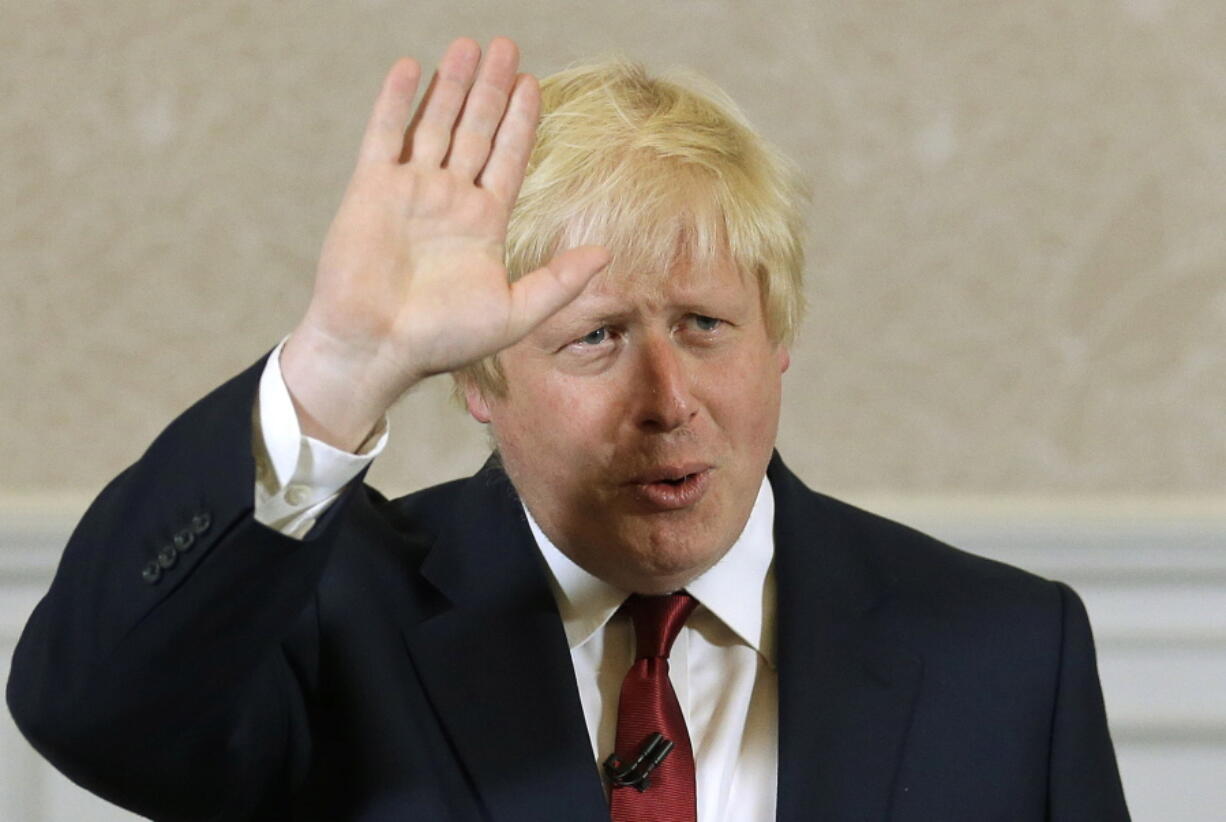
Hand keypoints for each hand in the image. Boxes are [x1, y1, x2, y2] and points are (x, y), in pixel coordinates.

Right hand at [280, 37, 609, 450]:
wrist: (377, 348)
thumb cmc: (441, 341)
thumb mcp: (514, 314)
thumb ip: (559, 281)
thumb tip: (605, 253)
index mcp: (483, 224)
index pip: (508, 158)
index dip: (521, 121)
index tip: (532, 82)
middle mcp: (449, 200)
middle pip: (476, 130)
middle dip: (491, 88)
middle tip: (505, 45)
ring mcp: (410, 191)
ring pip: (436, 123)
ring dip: (452, 84)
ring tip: (469, 45)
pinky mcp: (371, 189)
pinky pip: (386, 135)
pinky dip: (397, 102)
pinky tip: (413, 68)